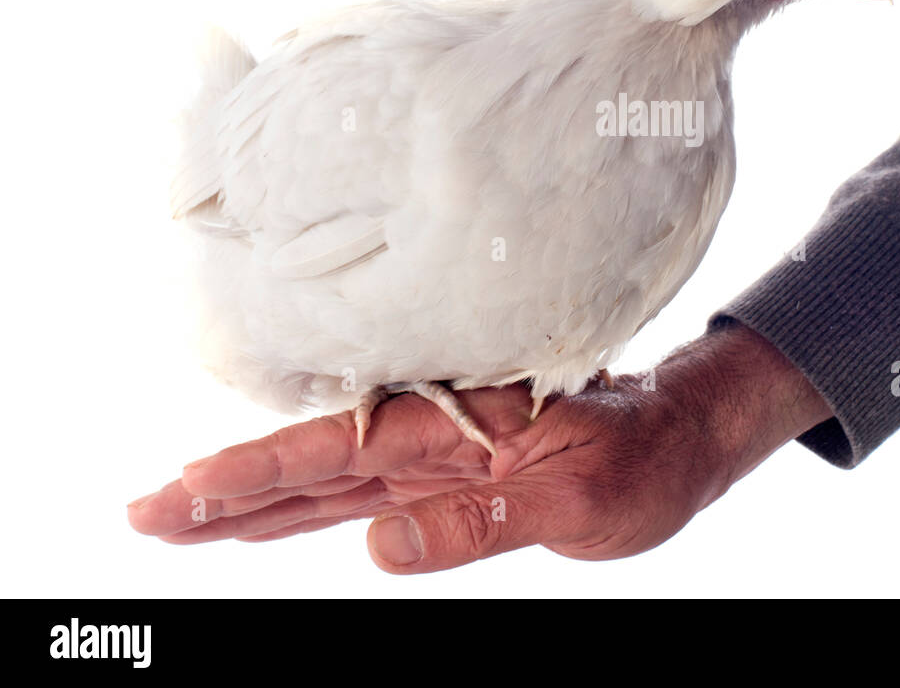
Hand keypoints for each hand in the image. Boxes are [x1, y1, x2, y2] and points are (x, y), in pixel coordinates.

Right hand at [127, 326, 831, 572]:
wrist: (677, 438)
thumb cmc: (638, 459)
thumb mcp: (574, 498)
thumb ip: (479, 524)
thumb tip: (378, 550)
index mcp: (455, 428)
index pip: (336, 453)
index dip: (256, 474)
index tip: (182, 490)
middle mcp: (434, 437)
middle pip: (310, 466)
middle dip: (225, 489)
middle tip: (142, 511)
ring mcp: (435, 459)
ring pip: (326, 483)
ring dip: (252, 501)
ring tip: (177, 516)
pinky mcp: (446, 478)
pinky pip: (363, 495)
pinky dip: (307, 508)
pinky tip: (264, 520)